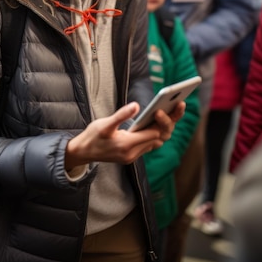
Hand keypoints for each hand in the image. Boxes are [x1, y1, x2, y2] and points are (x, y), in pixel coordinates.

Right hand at [65, 101, 184, 169]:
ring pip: (155, 143)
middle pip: (158, 139)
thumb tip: (137, 105)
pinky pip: (148, 145)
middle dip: (168, 123)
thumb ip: (121, 115)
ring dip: (162, 129)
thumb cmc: (92, 136)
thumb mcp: (105, 123)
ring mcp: (132, 156)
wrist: (82, 152)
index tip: (168, 107)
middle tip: (178, 105)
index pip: (153, 134)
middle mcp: (132, 153)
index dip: (161, 121)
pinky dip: (154, 134)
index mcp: (126, 145)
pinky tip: (155, 121)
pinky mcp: (130, 156)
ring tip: (170, 110)